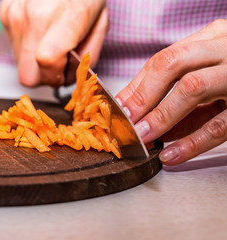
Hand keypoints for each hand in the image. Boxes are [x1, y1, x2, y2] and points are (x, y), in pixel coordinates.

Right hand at [0, 0, 107, 86]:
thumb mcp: (100, 24)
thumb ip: (87, 56)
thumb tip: (69, 77)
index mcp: (65, 16)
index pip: (48, 61)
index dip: (55, 76)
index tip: (63, 74)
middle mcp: (34, 16)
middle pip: (27, 75)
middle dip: (43, 77)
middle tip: (56, 64)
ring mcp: (15, 14)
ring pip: (19, 63)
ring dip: (34, 61)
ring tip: (49, 40)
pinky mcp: (5, 13)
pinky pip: (14, 46)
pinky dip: (27, 45)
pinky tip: (38, 30)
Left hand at [116, 19, 226, 165]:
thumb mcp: (213, 71)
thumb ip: (182, 91)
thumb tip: (144, 117)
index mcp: (212, 38)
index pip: (162, 59)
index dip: (136, 86)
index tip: (117, 109)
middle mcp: (225, 48)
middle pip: (171, 65)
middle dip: (142, 96)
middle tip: (124, 123)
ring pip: (192, 88)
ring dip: (161, 116)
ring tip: (142, 138)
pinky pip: (221, 123)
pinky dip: (192, 141)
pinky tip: (171, 155)